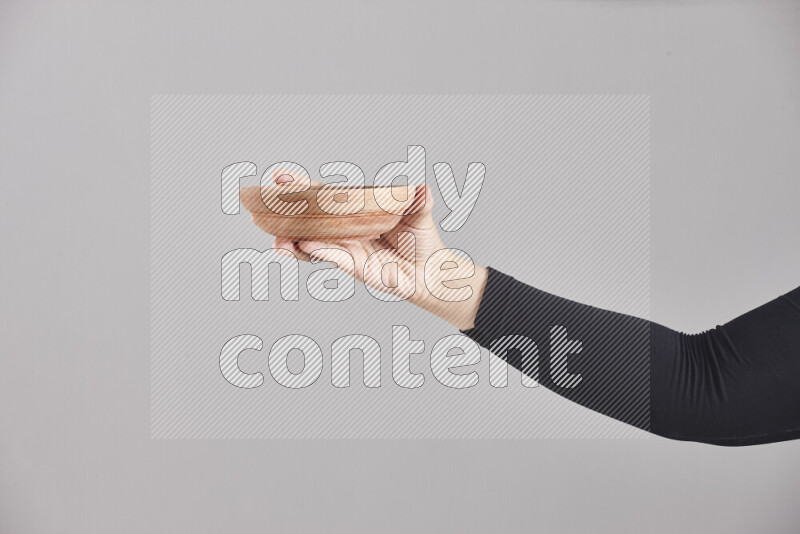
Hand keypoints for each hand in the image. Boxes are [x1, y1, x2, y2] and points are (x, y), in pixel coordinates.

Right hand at [252, 173, 487, 329]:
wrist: (430, 269)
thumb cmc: (422, 239)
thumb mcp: (419, 215)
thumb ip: (418, 202)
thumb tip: (422, 188)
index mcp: (354, 211)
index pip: (323, 196)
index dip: (301, 187)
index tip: (280, 177)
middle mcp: (344, 229)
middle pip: (309, 218)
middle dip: (285, 212)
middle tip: (262, 204)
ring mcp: (346, 248)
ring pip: (312, 243)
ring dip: (293, 241)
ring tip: (277, 241)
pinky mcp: (354, 266)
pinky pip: (332, 258)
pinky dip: (319, 253)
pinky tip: (305, 247)